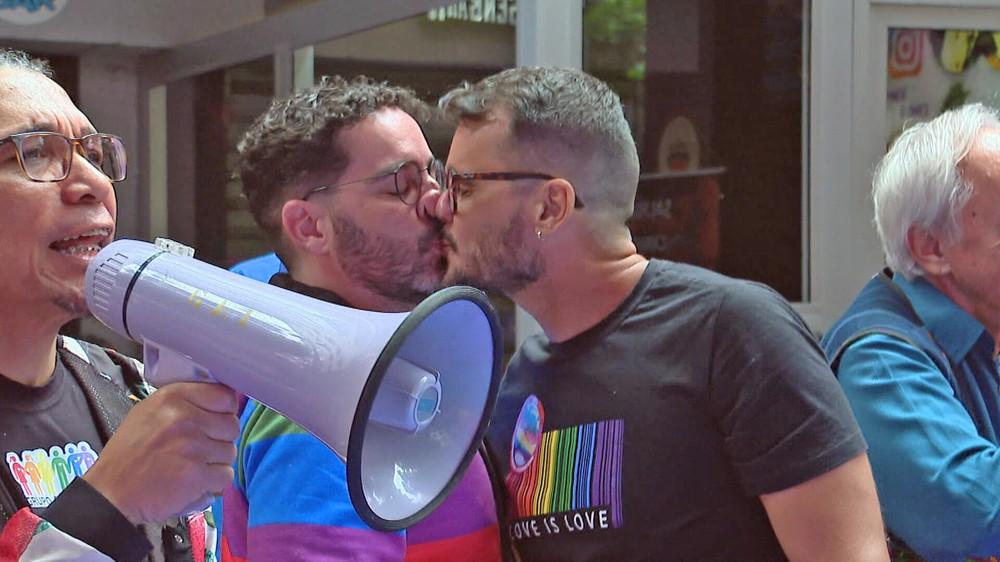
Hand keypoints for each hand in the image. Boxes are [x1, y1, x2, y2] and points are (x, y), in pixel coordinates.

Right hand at [82, 382, 239, 524]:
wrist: (110, 493)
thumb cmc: (129, 454)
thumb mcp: (149, 412)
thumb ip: (184, 403)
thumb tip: (222, 401)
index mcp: (172, 398)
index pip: (224, 396)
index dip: (224, 411)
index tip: (214, 421)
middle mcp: (184, 417)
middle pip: (231, 425)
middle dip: (220, 439)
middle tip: (200, 449)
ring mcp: (192, 446)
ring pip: (230, 451)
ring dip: (216, 462)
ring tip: (192, 466)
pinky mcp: (196, 474)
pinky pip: (225, 475)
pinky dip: (213, 483)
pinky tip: (194, 482)